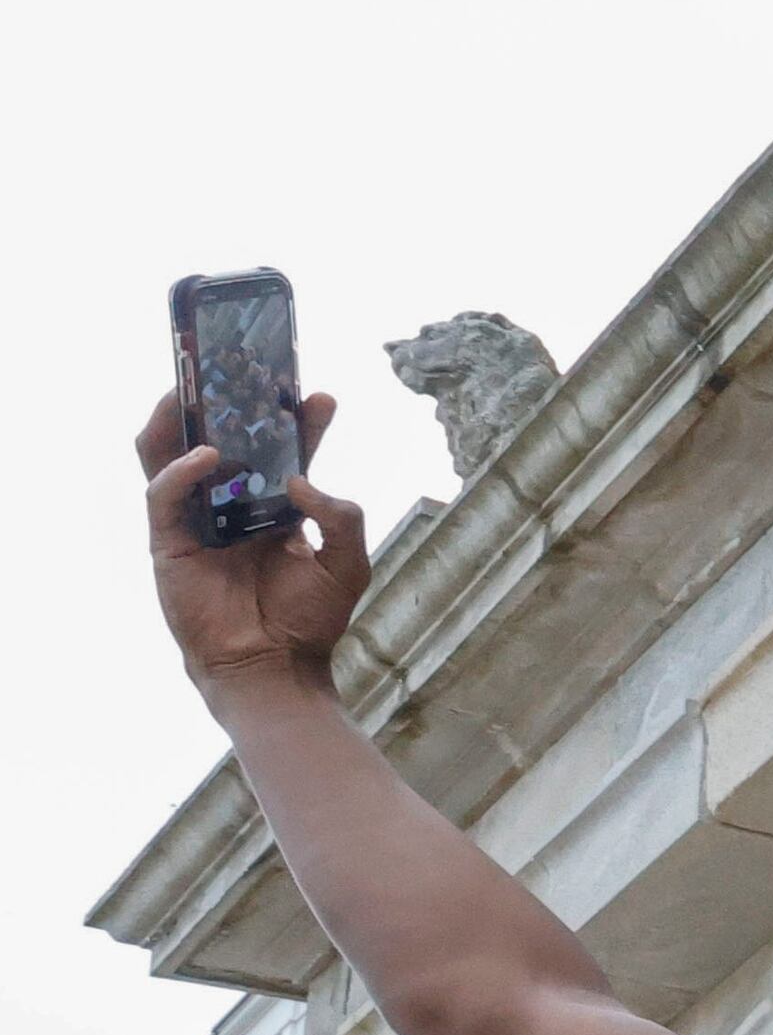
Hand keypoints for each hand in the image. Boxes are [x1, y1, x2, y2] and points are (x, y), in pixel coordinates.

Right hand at [136, 389, 364, 698]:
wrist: (273, 667)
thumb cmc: (310, 621)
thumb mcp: (347, 563)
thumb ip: (342, 517)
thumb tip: (303, 478)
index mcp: (276, 508)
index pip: (285, 453)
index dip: (300, 423)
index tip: (319, 394)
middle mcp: (233, 507)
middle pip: (223, 441)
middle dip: (229, 405)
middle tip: (242, 367)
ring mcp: (198, 522)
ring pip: (174, 456)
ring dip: (181, 419)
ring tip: (194, 385)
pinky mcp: (169, 543)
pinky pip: (164, 494)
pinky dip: (181, 470)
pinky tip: (208, 455)